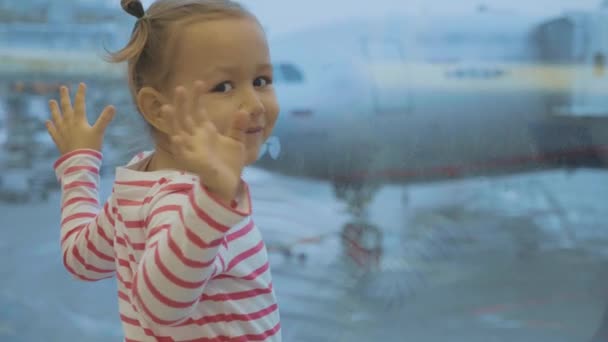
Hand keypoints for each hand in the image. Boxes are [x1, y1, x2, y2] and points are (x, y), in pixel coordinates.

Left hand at [46, 83, 115, 154]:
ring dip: (54, 109)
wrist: (78, 162)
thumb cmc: (90, 147)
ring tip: (51, 101)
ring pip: (57, 118)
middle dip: (65, 97)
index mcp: (79, 121)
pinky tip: (47, 122)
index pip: (80, 104)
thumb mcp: (99, 132)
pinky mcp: (59, 141)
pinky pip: (53, 131)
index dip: (81, 94)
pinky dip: (50, 126)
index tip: (81, 84)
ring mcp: (62, 132)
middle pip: (66, 108)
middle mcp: (68, 124)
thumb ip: (105, 119)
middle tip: (63, 88)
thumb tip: (113, 106)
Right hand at [164, 81, 248, 201]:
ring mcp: (193, 150)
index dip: (196, 97)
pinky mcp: (195, 164)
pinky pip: (184, 155)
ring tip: (167, 108)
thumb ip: (238, 126)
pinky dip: (180, 147)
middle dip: (182, 104)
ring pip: (178, 133)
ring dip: (172, 122)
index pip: (197, 110)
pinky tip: (177, 138)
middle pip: (185, 118)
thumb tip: (244, 111)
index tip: (199, 82)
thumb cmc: (229, 163)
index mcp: (205, 131)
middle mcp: (196, 138)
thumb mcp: (237, 141)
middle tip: (180, 88)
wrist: (229, 184)